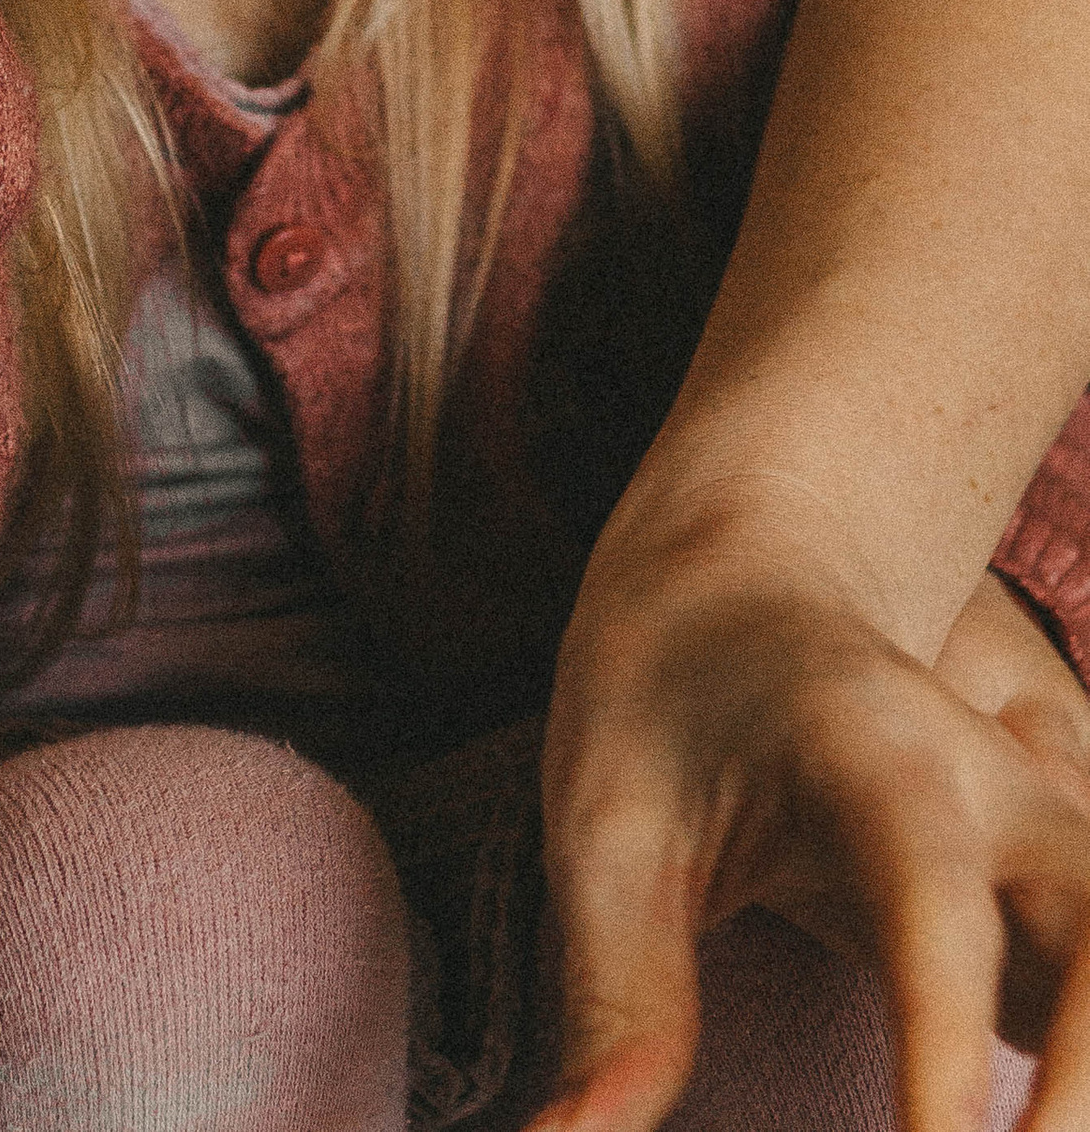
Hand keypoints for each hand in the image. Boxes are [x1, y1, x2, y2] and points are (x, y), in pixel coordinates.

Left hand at [533, 509, 1089, 1130]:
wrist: (749, 572)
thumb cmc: (663, 692)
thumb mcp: (609, 820)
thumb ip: (617, 997)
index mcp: (875, 745)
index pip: (932, 903)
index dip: (942, 1044)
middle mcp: (999, 787)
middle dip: (1083, 1081)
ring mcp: (1053, 836)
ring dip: (1086, 1075)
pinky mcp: (1064, 897)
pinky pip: (1088, 984)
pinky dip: (1073, 1069)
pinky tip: (1029, 1114)